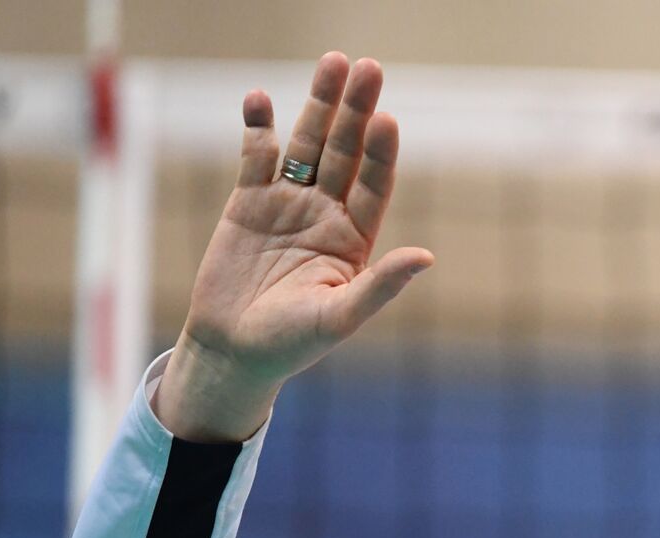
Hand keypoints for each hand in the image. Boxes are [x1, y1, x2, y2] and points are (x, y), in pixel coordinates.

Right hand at [154, 52, 433, 441]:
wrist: (232, 352)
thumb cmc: (291, 344)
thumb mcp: (339, 318)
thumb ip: (380, 286)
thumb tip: (426, 257)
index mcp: (356, 239)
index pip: (375, 185)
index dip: (381, 153)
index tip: (387, 119)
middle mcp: (327, 213)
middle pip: (345, 152)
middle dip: (355, 111)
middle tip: (367, 68)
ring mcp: (288, 203)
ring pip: (306, 144)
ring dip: (318, 105)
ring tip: (332, 63)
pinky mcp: (248, 201)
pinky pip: (256, 156)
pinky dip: (258, 127)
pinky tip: (260, 99)